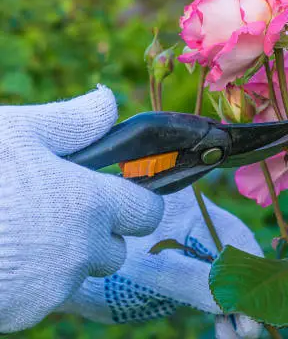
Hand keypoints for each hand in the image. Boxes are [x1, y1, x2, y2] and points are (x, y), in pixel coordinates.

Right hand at [0, 86, 163, 332]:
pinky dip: (34, 282)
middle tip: (59, 213)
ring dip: (65, 259)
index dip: (136, 202)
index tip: (117, 196)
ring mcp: (55, 286)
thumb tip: (108, 101)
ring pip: (80, 273)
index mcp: (90, 204)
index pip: (147, 211)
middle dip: (99, 234)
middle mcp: (82, 250)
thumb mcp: (19, 133)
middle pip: (117, 248)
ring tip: (23, 233)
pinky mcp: (27, 312)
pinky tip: (5, 257)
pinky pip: (47, 296)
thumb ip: (73, 122)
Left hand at [58, 187, 263, 338]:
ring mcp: (188, 247)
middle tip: (250, 328)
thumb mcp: (151, 272)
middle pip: (233, 256)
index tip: (259, 301)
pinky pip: (209, 287)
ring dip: (234, 305)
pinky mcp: (181, 269)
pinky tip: (225, 328)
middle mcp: (193, 224)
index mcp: (188, 208)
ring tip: (238, 333)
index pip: (232, 235)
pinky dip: (219, 308)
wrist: (64, 274)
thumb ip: (196, 281)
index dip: (250, 269)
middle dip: (244, 292)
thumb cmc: (102, 265)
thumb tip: (240, 298)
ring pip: (224, 275)